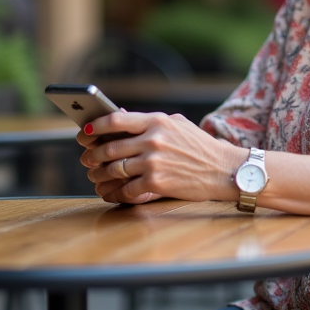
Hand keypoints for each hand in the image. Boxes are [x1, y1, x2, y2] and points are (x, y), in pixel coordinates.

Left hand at [79, 111, 246, 204]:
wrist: (224, 170)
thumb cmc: (200, 146)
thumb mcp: (178, 125)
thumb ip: (150, 121)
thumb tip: (120, 117)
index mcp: (157, 121)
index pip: (115, 120)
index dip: (95, 126)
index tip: (85, 132)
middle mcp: (153, 140)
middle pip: (109, 147)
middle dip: (92, 155)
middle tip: (87, 159)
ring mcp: (154, 162)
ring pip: (114, 169)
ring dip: (100, 174)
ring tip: (96, 176)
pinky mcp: (156, 183)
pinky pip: (127, 189)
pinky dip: (116, 192)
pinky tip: (113, 192)